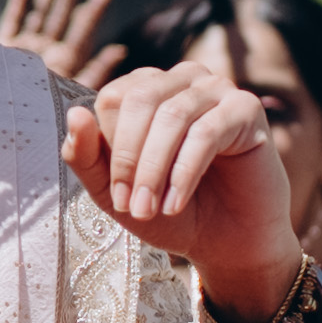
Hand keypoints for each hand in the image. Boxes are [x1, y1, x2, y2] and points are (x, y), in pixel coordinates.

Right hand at [0, 0, 126, 91]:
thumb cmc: (38, 113)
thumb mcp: (71, 91)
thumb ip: (94, 70)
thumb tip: (122, 49)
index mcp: (65, 63)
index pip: (83, 31)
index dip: (94, 10)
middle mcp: (46, 53)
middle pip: (61, 17)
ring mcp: (24, 50)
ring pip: (39, 15)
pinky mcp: (1, 49)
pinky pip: (11, 22)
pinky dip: (18, 4)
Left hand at [66, 66, 300, 322]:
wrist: (226, 243)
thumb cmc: (169, 211)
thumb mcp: (115, 192)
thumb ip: (86, 156)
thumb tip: (75, 115)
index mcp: (146, 89)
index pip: (113, 99)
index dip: (108, 149)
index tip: (117, 199)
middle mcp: (181, 79)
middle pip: (139, 99)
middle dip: (129, 158)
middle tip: (131, 206)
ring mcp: (216, 88)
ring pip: (172, 115)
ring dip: (155, 170)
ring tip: (151, 210)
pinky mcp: (246, 109)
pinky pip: (207, 131)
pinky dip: (184, 172)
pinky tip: (176, 204)